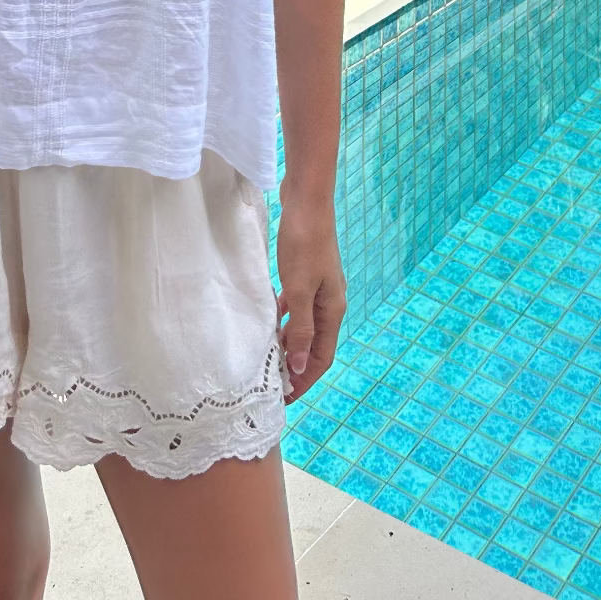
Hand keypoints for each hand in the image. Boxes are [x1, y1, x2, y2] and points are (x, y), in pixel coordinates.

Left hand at [275, 193, 345, 400]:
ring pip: (303, 325)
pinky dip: (284, 318)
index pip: (321, 357)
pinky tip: (268, 320)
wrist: (306, 200)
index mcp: (333, 310)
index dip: (305, 380)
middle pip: (313, 344)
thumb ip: (300, 328)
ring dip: (288, 343)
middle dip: (296, 366)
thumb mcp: (300, 289)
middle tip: (272, 384)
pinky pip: (296, 306)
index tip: (286, 399)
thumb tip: (298, 366)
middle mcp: (330, 302)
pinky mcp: (306, 272)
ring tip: (267, 359)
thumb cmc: (304, 242)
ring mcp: (319, 286)